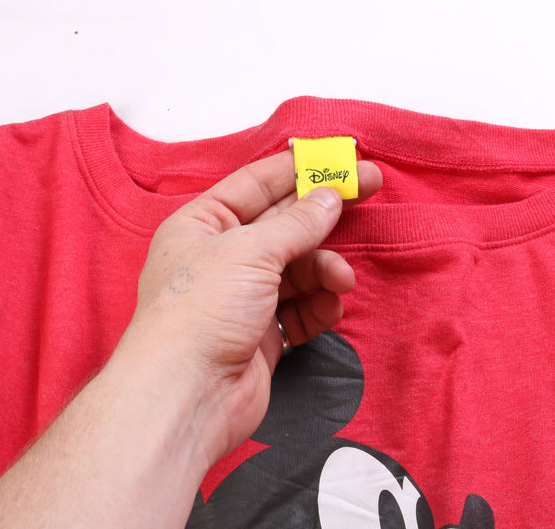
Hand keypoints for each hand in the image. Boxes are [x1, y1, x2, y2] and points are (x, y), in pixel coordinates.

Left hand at [130, 149, 381, 467]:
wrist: (186, 396)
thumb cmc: (201, 311)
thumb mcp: (251, 251)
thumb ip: (297, 223)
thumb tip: (330, 197)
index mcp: (203, 224)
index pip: (256, 183)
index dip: (298, 168)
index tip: (337, 158)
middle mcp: (221, 257)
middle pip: (283, 223)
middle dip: (324, 212)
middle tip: (369, 188)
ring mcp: (242, 296)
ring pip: (297, 267)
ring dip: (324, 269)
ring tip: (341, 278)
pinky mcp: (260, 334)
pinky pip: (300, 308)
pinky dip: (318, 306)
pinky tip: (330, 307)